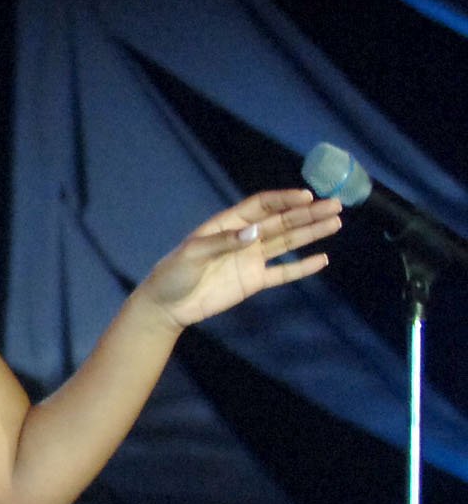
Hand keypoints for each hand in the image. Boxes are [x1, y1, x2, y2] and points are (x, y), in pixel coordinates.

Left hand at [139, 189, 341, 329]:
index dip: (284, 200)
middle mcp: (244, 238)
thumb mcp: (192, 254)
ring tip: (335, 222)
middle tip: (335, 205)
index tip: (307, 196)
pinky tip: (322, 259)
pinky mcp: (254, 281)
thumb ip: (223, 242)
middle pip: (281, 222)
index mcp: (228, 225)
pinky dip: (302, 267)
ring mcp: (251, 259)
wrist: (167, 306)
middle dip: (308, 213)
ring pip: (287, 242)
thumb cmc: (173, 274)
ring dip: (311, 233)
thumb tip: (255, 232)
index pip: (262, 206)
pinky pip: (283, 272)